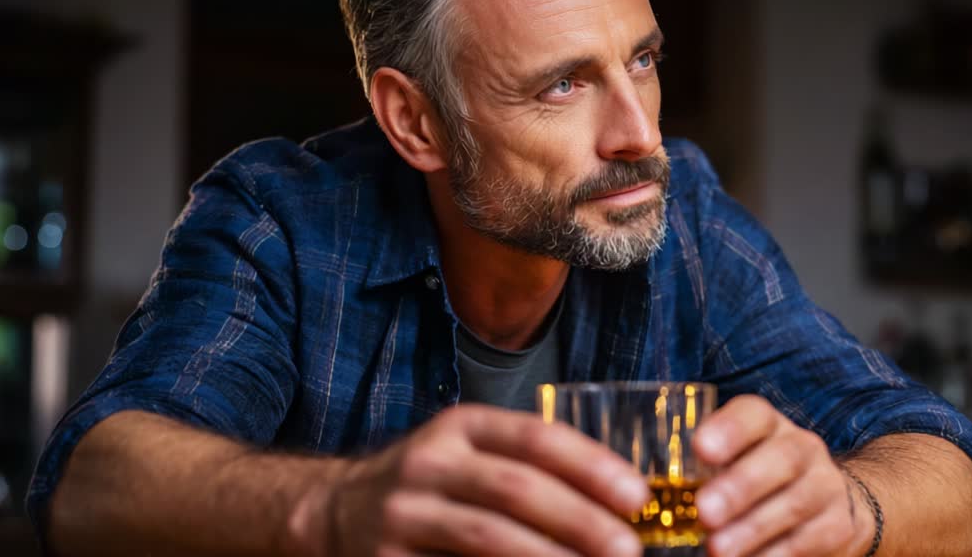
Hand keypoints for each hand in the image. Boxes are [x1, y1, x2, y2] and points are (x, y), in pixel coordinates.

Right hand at [286, 404, 649, 556]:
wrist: (334, 511)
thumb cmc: (434, 483)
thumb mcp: (472, 452)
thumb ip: (529, 464)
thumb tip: (620, 500)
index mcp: (462, 426)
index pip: (535, 437)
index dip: (591, 465)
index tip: (637, 495)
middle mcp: (430, 462)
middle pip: (515, 489)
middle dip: (579, 521)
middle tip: (628, 547)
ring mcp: (403, 512)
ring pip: (485, 536)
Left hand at [692, 395, 874, 556]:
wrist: (826, 502)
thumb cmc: (756, 478)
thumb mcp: (732, 461)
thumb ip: (698, 471)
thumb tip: (645, 494)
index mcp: (768, 426)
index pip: (754, 414)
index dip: (730, 429)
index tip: (700, 448)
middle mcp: (802, 448)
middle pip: (781, 458)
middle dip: (741, 486)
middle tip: (705, 512)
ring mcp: (825, 486)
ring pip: (795, 504)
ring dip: (753, 529)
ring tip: (718, 550)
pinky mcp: (839, 526)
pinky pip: (809, 541)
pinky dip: (775, 555)